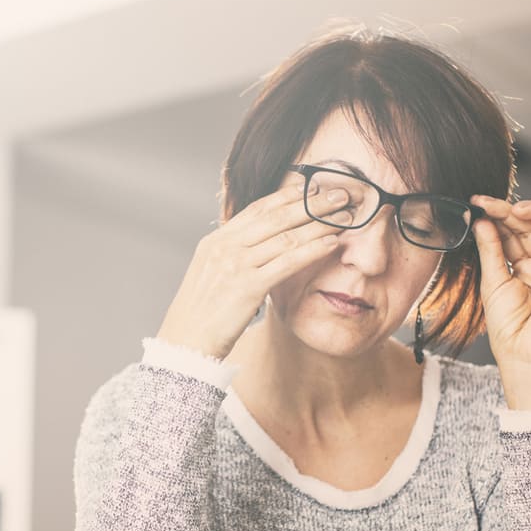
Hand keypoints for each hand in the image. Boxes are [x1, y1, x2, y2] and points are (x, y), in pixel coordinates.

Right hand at [156, 181, 348, 358]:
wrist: (184, 343)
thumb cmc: (200, 316)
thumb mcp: (210, 276)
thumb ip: (231, 257)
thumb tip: (258, 248)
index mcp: (215, 241)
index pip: (257, 208)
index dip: (288, 196)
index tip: (312, 187)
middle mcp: (225, 247)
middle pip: (276, 216)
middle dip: (312, 202)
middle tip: (340, 193)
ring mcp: (236, 265)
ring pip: (287, 236)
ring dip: (320, 223)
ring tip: (345, 216)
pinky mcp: (248, 286)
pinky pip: (288, 262)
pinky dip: (314, 250)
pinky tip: (332, 243)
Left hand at [470, 196, 530, 408]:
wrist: (524, 352)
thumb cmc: (507, 326)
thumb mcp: (492, 281)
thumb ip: (490, 249)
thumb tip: (482, 220)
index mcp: (523, 265)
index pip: (513, 231)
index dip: (497, 215)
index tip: (477, 203)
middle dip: (511, 210)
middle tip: (490, 204)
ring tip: (518, 209)